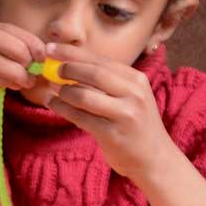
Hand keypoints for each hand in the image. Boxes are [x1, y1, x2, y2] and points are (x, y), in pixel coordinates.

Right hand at [0, 20, 43, 127]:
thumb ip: (11, 54)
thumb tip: (41, 54)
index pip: (2, 27)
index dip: (26, 38)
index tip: (43, 53)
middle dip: (19, 50)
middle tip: (35, 66)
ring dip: (14, 70)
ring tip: (28, 80)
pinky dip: (3, 81)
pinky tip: (15, 86)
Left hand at [44, 43, 179, 180]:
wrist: (153, 157)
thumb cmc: (134, 124)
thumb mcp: (129, 96)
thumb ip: (106, 82)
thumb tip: (70, 65)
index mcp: (136, 79)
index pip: (101, 60)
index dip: (73, 53)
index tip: (52, 48)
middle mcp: (133, 93)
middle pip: (94, 73)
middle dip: (68, 69)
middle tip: (51, 70)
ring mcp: (124, 114)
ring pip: (84, 96)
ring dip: (63, 92)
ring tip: (54, 92)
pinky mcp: (113, 135)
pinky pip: (80, 118)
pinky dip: (62, 109)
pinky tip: (52, 104)